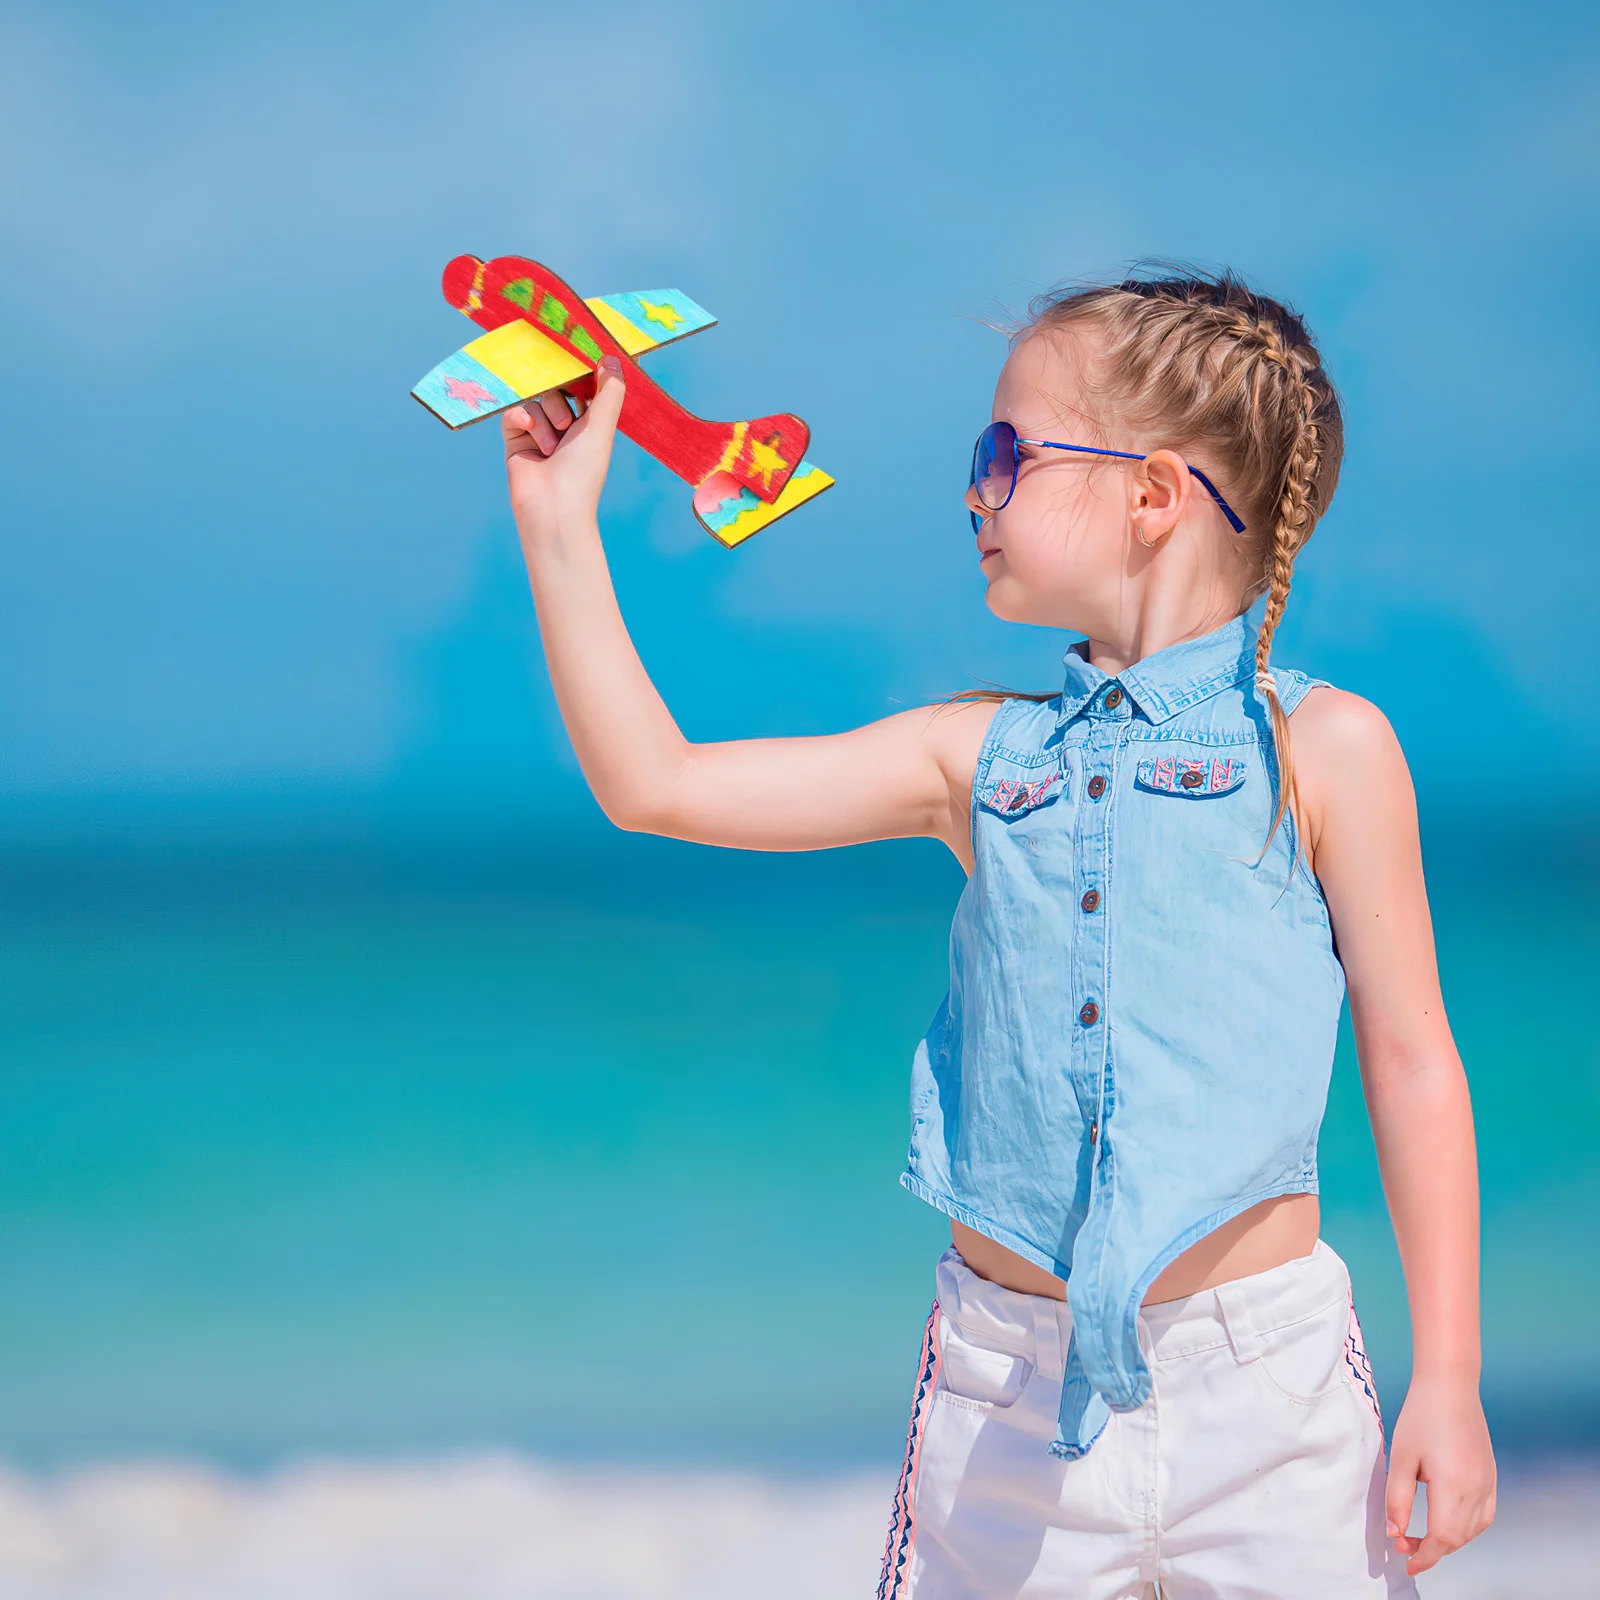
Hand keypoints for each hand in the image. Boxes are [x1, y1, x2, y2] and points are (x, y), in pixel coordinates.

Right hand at [501, 355, 625, 538]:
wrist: (553, 507)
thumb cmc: (583, 470)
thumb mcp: (602, 426)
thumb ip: (610, 390)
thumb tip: (613, 357)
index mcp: (590, 422)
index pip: (584, 385)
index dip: (583, 374)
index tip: (582, 359)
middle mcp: (565, 424)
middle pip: (557, 387)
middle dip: (562, 400)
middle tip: (568, 422)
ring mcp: (538, 430)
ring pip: (536, 398)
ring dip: (546, 418)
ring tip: (553, 446)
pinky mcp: (516, 436)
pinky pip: (515, 410)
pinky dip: (523, 420)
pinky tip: (533, 438)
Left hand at [1385, 1373, 1496, 1575]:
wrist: (1450, 1385)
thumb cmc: (1421, 1415)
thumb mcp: (1400, 1457)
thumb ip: (1397, 1498)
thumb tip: (1395, 1533)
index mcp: (1453, 1485)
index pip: (1443, 1538)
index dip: (1425, 1556)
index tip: (1407, 1564)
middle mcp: (1478, 1489)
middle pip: (1458, 1538)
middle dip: (1432, 1548)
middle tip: (1403, 1543)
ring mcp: (1489, 1483)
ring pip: (1473, 1530)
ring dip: (1449, 1539)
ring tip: (1422, 1534)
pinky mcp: (1491, 1476)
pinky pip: (1484, 1515)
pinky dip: (1466, 1526)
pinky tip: (1447, 1519)